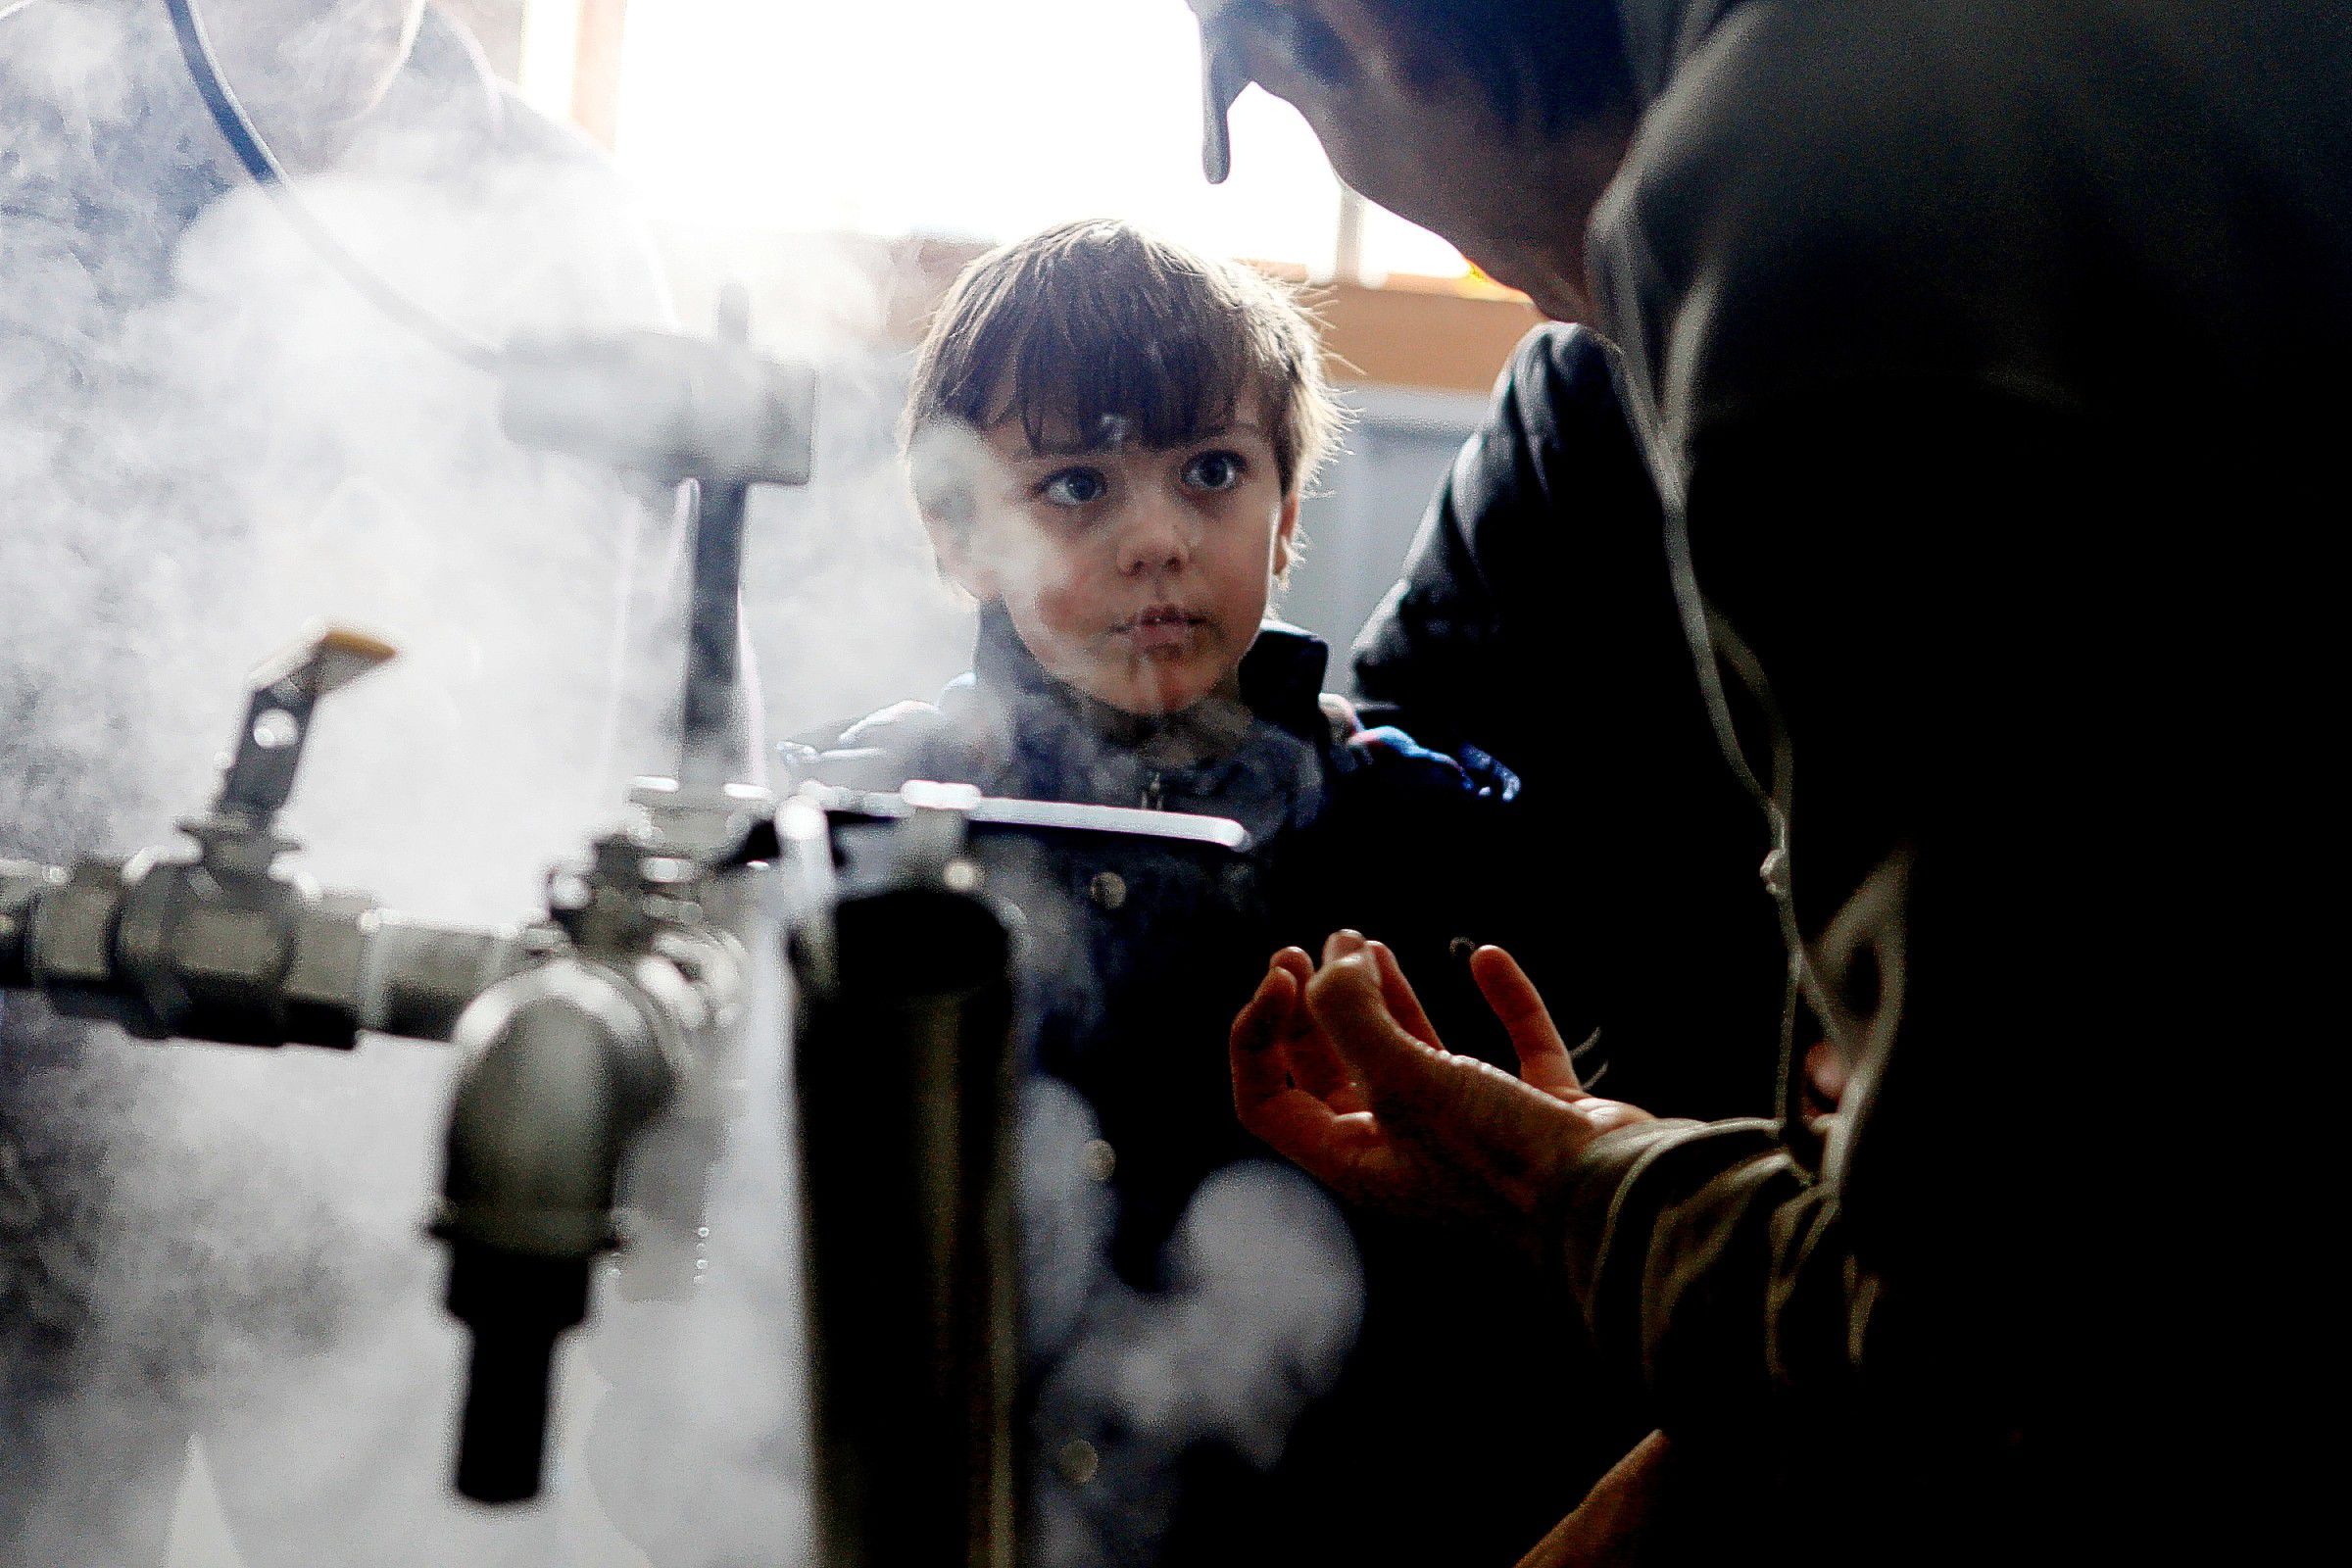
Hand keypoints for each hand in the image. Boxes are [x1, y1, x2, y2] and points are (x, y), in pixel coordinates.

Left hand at [1228, 932, 1652, 1244]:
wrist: (1612, 1199)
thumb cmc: (1498, 1155)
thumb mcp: (1402, 1080)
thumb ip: (1351, 1015)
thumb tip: (1334, 957)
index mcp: (1355, 1159)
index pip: (1269, 1099)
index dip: (1259, 1033)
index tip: (1286, 972)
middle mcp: (1405, 1149)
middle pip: (1332, 1073)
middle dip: (1316, 1008)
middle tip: (1314, 948)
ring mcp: (1475, 1129)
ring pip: (1413, 1055)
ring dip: (1385, 998)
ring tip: (1368, 944)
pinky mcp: (1538, 1110)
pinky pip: (1511, 1046)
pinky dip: (1500, 1001)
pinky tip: (1487, 959)